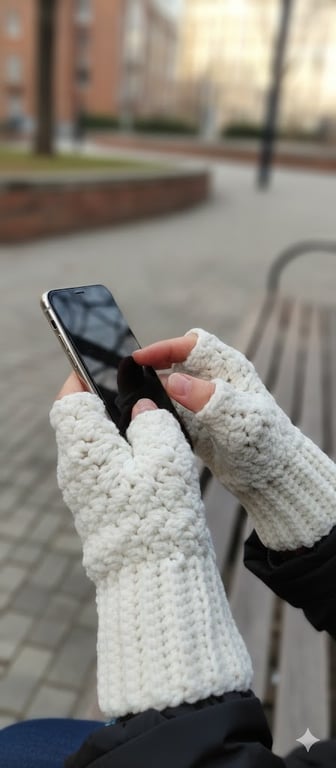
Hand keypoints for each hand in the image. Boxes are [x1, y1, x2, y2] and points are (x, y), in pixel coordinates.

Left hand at [50, 379, 251, 716]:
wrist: (152, 576)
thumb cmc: (158, 515)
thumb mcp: (165, 457)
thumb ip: (152, 422)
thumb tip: (140, 408)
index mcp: (85, 447)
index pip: (70, 399)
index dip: (84, 376)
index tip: (104, 364)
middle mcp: (74, 467)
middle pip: (79, 420)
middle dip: (105, 403)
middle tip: (137, 394)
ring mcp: (82, 490)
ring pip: (92, 445)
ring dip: (114, 431)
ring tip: (150, 425)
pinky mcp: (95, 506)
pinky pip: (101, 468)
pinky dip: (120, 456)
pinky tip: (149, 460)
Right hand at [134, 329, 335, 551]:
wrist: (272, 478)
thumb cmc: (265, 445)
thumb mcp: (238, 420)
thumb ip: (208, 399)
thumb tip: (172, 380)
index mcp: (228, 369)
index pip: (192, 345)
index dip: (164, 348)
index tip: (139, 359)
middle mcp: (215, 380)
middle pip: (177, 361)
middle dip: (154, 366)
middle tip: (131, 379)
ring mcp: (205, 403)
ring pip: (171, 386)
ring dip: (153, 391)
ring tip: (133, 401)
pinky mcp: (197, 424)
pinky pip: (172, 411)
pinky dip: (159, 413)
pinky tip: (146, 422)